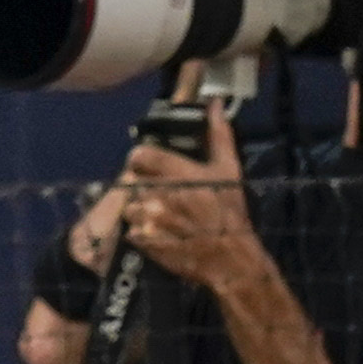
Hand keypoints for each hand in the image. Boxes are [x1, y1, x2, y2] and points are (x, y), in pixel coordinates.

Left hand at [114, 101, 266, 295]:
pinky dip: (142, 232)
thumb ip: (219, 135)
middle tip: (161, 195)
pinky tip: (161, 232)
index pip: (139, 156)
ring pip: (129, 206)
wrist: (233, 259)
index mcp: (179, 173)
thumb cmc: (230, 213)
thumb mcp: (229, 171)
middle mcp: (160, 194)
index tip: (149, 167)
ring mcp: (151, 219)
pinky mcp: (146, 241)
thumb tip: (215, 103)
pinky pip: (131, 230)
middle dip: (143, 187)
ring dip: (141, 210)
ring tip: (162, 216)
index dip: (141, 161)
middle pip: (131, 181)